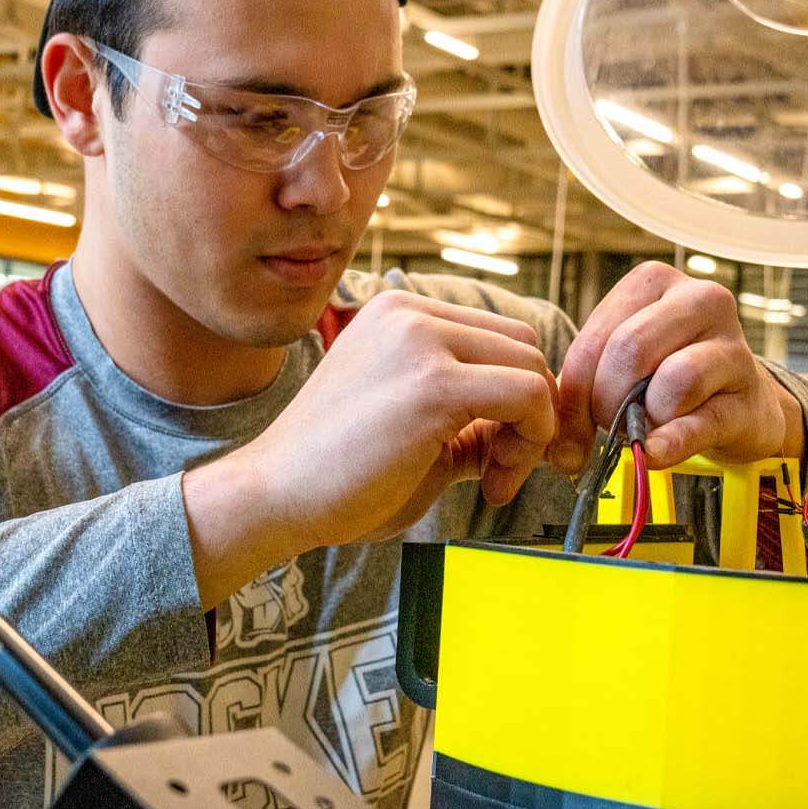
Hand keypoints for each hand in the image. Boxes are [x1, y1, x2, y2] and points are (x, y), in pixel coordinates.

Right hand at [183, 292, 557, 605]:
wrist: (273, 496)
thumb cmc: (334, 473)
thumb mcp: (414, 426)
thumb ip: (470, 415)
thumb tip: (529, 422)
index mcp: (400, 313)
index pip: (499, 337)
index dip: (515, 398)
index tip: (498, 454)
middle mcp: (410, 312)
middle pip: (524, 347)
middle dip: (531, 414)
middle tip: (500, 473)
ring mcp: (421, 341)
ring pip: (534, 368)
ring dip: (532, 432)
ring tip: (493, 479)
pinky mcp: (433, 384)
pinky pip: (529, 395)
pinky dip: (532, 441)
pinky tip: (493, 482)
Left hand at [547, 262, 801, 471]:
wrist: (739, 403)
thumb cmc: (668, 376)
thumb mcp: (621, 367)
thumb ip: (583, 391)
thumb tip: (560, 449)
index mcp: (654, 282)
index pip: (596, 338)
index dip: (574, 393)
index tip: (570, 431)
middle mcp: (700, 300)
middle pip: (631, 350)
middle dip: (607, 402)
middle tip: (611, 427)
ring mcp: (733, 346)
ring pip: (675, 379)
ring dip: (647, 418)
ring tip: (647, 427)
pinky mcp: (750, 397)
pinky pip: (702, 421)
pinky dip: (672, 443)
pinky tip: (654, 453)